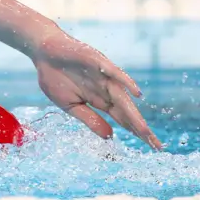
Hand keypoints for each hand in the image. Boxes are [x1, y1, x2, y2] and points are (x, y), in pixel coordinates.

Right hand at [31, 31, 161, 149]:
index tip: (151, 147)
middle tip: (155, 145)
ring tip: (145, 131)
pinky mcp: (97, 62)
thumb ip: (90, 119)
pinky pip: (114, 73)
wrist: (43, 52)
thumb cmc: (54, 77)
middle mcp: (106, 89)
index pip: (122, 118)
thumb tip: (110, 137)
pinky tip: (137, 93)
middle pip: (127, 111)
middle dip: (140, 128)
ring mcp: (103, 76)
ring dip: (134, 113)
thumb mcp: (70, 106)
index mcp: (100, 100)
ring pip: (122, 97)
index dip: (136, 132)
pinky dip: (125, 82)